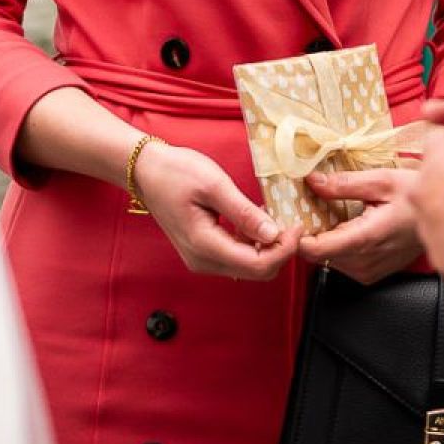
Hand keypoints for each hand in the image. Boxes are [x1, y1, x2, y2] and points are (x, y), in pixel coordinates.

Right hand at [135, 141, 299, 281]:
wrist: (146, 171)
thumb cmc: (176, 172)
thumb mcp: (214, 185)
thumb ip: (244, 213)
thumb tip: (274, 234)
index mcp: (205, 246)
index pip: (258, 265)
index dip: (284, 249)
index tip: (297, 224)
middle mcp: (203, 261)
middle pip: (256, 272)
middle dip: (280, 251)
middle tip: (292, 221)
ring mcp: (201, 259)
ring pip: (248, 267)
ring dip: (268, 248)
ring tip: (276, 217)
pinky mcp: (203, 252)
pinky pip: (237, 257)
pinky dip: (254, 244)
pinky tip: (257, 221)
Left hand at [299, 168, 426, 284]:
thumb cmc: (419, 199)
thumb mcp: (382, 181)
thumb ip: (344, 184)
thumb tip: (312, 180)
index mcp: (365, 239)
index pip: (314, 249)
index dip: (297, 233)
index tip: (293, 213)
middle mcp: (364, 263)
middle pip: (316, 254)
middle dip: (309, 230)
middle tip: (309, 205)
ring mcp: (367, 272)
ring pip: (326, 260)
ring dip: (323, 238)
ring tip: (330, 213)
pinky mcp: (371, 274)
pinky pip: (341, 262)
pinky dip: (336, 244)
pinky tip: (346, 225)